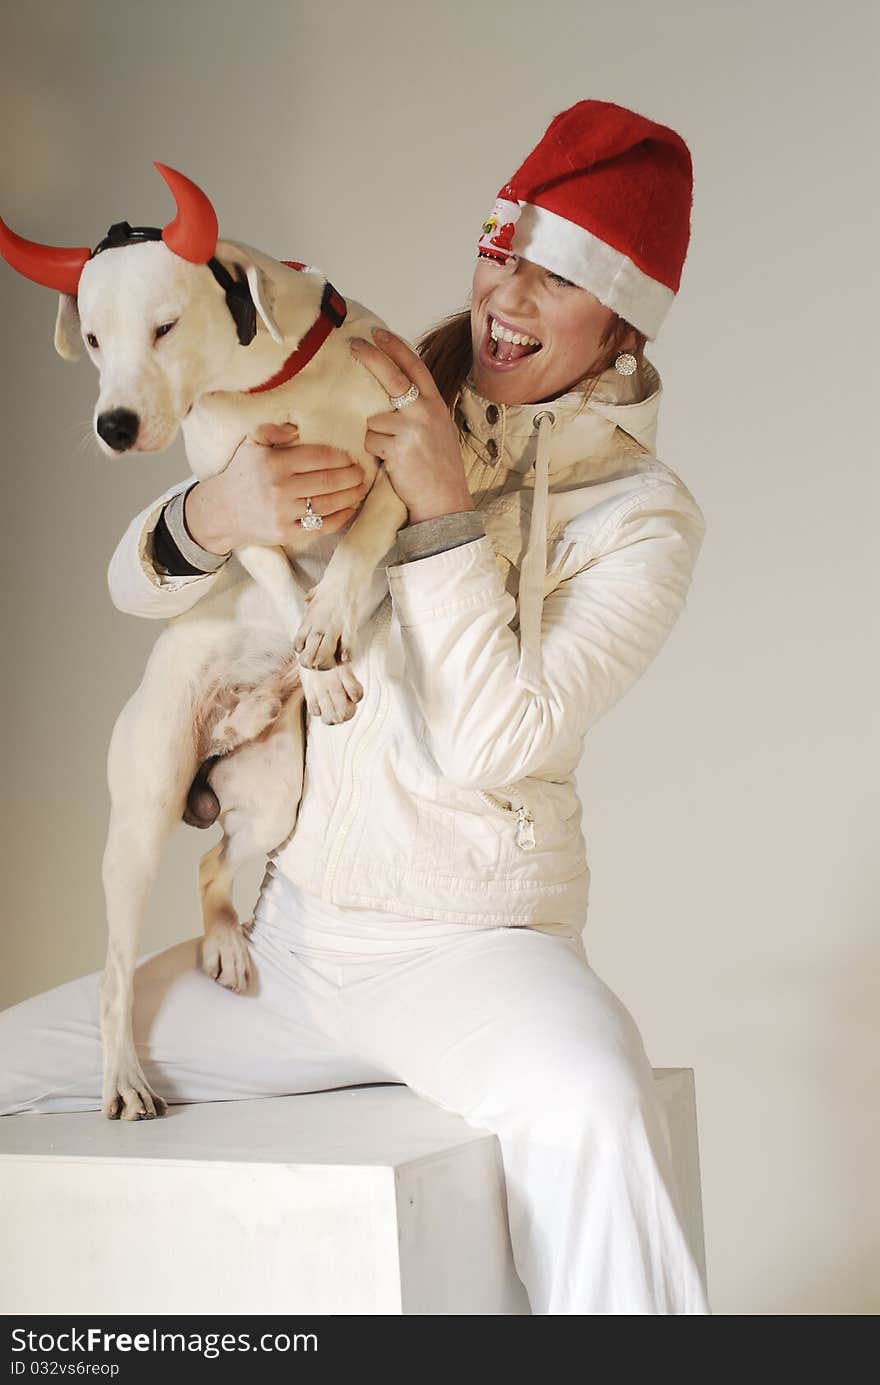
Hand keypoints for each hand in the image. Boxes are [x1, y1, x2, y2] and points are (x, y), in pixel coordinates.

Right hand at [184, 423, 369, 553]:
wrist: (219, 511)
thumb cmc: (240, 475)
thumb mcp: (250, 445)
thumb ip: (271, 430)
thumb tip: (296, 428)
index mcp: (273, 463)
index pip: (318, 457)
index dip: (340, 457)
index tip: (350, 457)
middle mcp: (280, 489)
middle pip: (328, 481)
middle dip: (351, 476)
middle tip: (361, 473)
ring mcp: (284, 514)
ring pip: (328, 504)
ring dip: (350, 496)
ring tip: (360, 489)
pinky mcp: (286, 534)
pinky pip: (320, 527)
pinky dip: (340, 518)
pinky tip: (350, 509)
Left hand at [350, 328, 473, 523]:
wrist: (444, 499)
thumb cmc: (438, 468)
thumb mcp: (438, 430)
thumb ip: (420, 409)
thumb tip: (395, 392)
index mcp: (435, 405)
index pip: (414, 366)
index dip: (396, 347)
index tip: (379, 333)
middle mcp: (425, 412)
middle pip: (392, 376)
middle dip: (371, 356)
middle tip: (354, 344)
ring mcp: (411, 429)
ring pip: (373, 420)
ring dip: (376, 437)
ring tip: (394, 454)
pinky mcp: (396, 448)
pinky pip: (370, 441)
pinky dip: (374, 453)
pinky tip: (391, 463)